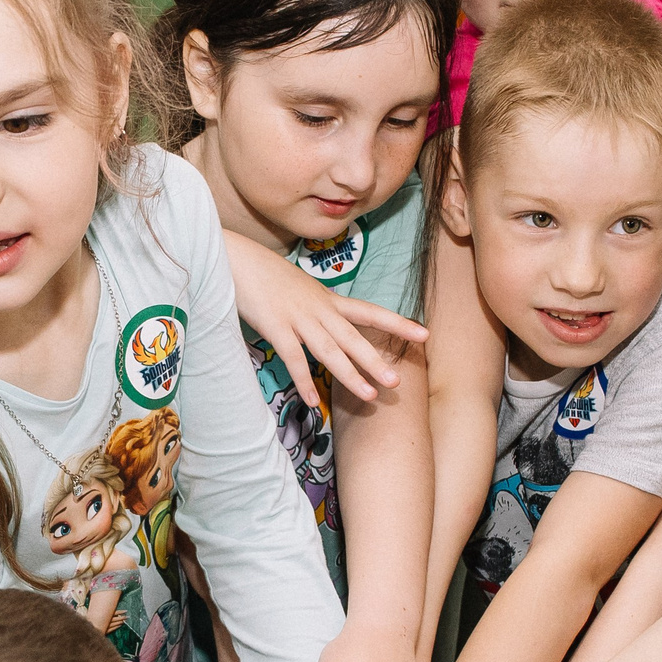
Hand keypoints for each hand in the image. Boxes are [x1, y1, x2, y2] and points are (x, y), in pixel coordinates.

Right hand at [224, 239, 427, 406]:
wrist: (237, 259)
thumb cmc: (266, 276)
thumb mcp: (300, 290)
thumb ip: (316, 308)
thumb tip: (329, 325)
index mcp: (328, 299)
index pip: (370, 312)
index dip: (397, 324)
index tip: (424, 334)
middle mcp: (319, 309)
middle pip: (353, 338)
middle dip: (376, 361)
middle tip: (397, 382)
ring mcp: (298, 319)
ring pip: (330, 351)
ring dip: (351, 375)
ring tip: (370, 396)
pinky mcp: (276, 327)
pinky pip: (293, 359)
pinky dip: (303, 380)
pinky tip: (313, 401)